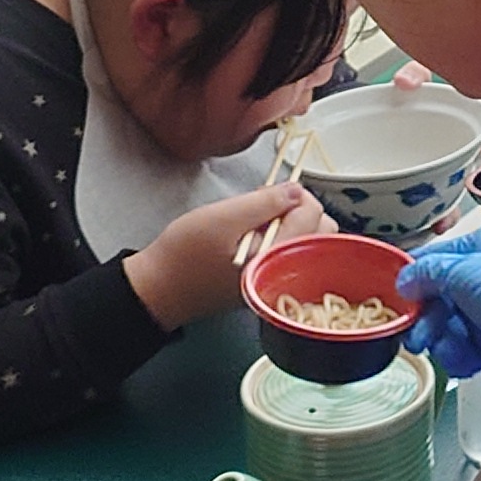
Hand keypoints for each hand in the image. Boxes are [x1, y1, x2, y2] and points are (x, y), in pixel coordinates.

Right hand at [126, 178, 316, 330]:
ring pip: (309, 241)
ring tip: (259, 220)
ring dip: (293, 223)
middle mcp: (283, 271)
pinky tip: (256, 235)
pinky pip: (291, 253)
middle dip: (300, 209)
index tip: (269, 192)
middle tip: (265, 205)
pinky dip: (283, 238)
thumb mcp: (222, 217)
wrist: (159, 289)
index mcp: (276, 256)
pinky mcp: (267, 279)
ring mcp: (277, 278)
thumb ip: (264, 203)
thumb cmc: (184, 253)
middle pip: (321, 231)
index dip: (296, 194)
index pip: (314, 214)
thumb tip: (297, 190)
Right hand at [401, 222, 480, 384]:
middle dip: (426, 316)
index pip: (441, 255)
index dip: (417, 274)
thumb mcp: (465, 271)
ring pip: (449, 325)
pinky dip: (458, 356)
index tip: (397, 291)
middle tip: (415, 330)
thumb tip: (406, 278)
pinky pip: (463, 349)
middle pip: (441, 295)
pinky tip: (463, 358)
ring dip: (441, 339)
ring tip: (442, 346)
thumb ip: (429, 272)